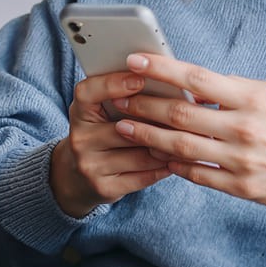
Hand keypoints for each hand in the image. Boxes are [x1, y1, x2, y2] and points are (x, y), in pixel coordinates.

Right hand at [50, 72, 172, 217]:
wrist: (76, 176)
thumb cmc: (101, 133)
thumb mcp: (101, 112)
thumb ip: (126, 98)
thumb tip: (166, 83)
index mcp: (79, 112)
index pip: (88, 92)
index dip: (113, 84)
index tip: (140, 79)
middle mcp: (80, 139)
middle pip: (124, 128)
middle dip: (157, 122)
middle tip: (186, 112)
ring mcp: (90, 166)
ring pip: (139, 155)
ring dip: (167, 147)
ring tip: (189, 137)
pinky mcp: (104, 188)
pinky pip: (143, 176)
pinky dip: (164, 168)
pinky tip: (178, 160)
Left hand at [113, 52, 265, 244]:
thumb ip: (231, 89)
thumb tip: (190, 85)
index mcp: (252, 98)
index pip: (196, 78)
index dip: (161, 69)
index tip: (134, 61)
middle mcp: (245, 128)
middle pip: (181, 113)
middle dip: (144, 104)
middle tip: (119, 98)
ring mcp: (241, 160)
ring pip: (181, 146)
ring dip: (148, 135)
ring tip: (125, 125)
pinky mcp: (240, 187)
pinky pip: (195, 174)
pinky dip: (172, 163)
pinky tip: (154, 153)